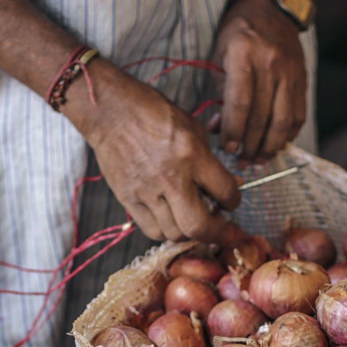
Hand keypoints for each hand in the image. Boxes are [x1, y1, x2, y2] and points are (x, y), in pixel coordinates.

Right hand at [66, 60, 240, 242]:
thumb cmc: (154, 114)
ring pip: (174, 234)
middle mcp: (169, 177)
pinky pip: (152, 230)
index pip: (225, 192)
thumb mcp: (192, 128)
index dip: (234, 201)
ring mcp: (146, 191)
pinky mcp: (128, 199)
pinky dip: (166, 230)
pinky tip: (172, 218)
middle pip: (198, 227)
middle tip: (221, 227)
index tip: (231, 202)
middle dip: (216, 232)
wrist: (111, 111)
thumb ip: (211, 161)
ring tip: (193, 219)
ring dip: (189, 232)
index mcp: (191, 154)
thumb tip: (231, 186)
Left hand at [213, 0, 307, 159]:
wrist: (270, 8)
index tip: (228, 149)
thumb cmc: (238, 33)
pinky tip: (276, 145)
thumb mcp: (220, 56)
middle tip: (241, 163)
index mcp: (243, 53)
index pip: (240, 103)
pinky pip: (298, 114)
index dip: (234, 131)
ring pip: (283, 120)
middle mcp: (270, 62)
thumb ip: (220, 94)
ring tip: (259, 160)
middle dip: (250, 145)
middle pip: (261, 116)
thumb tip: (219, 130)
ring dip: (270, 146)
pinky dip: (288, 134)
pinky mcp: (302, 78)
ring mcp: (290, 71)